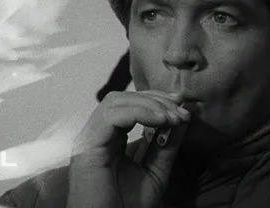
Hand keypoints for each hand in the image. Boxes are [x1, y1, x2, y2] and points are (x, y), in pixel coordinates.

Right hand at [67, 90, 190, 207]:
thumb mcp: (155, 172)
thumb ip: (166, 146)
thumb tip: (182, 119)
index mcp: (109, 139)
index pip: (129, 105)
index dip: (155, 100)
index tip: (181, 104)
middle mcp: (96, 135)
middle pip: (123, 98)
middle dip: (155, 99)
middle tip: (180, 110)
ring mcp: (89, 138)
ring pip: (116, 101)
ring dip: (149, 104)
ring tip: (172, 117)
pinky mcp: (87, 146)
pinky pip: (111, 116)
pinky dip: (138, 112)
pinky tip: (160, 120)